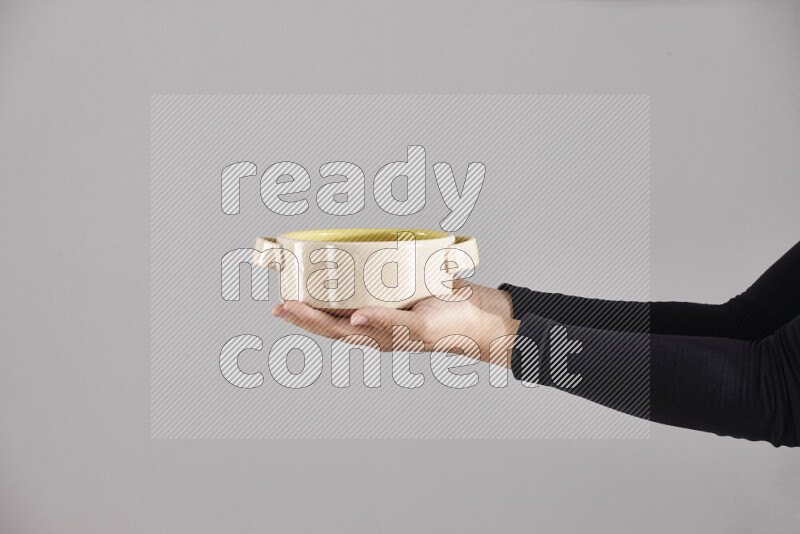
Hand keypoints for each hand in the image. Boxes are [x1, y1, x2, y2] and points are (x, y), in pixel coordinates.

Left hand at [272, 284, 518, 365]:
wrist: (484, 317)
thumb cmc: (454, 327)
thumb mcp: (420, 327)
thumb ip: (387, 323)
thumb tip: (354, 320)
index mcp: (378, 337)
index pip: (332, 329)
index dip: (306, 319)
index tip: (282, 306)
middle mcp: (377, 326)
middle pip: (332, 320)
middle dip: (304, 310)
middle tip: (280, 296)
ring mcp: (387, 311)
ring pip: (345, 307)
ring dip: (322, 299)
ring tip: (300, 287)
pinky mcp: (399, 296)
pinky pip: (366, 290)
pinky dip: (347, 285)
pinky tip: (340, 275)